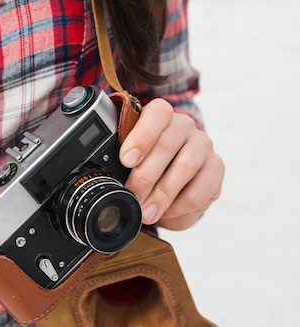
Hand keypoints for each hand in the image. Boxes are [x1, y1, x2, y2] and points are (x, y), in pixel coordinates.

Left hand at [118, 99, 224, 229]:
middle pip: (168, 145)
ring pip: (186, 166)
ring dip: (163, 194)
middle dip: (146, 176)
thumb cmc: (146, 164)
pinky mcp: (216, 168)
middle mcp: (183, 126)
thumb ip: (123, 160)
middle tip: (132, 195)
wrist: (172, 182)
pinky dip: (180, 205)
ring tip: (147, 211)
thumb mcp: (131, 158)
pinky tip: (166, 212)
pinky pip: (200, 189)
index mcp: (159, 116)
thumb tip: (111, 180)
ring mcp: (202, 145)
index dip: (141, 137)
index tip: (126, 160)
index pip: (157, 114)